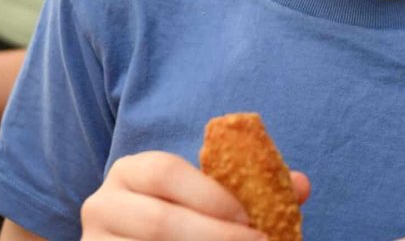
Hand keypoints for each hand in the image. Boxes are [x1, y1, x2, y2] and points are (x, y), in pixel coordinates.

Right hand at [81, 150, 310, 239]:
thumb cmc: (178, 218)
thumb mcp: (204, 198)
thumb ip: (245, 189)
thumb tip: (301, 185)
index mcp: (130, 171)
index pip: (166, 171)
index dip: (211, 195)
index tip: (250, 219)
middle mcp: (103, 204)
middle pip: (160, 222)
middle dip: (215, 238)